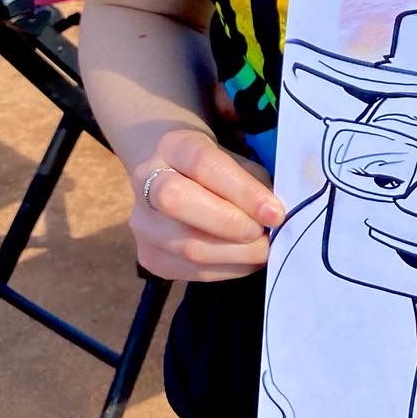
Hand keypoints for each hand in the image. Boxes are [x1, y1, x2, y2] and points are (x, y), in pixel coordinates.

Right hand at [131, 126, 282, 282]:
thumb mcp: (236, 160)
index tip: (275, 212)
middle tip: (264, 232)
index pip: (204, 165)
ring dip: (237, 254)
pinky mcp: (148, 257)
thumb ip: (254, 183)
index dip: (243, 191)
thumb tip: (273, 216)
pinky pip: (192, 272)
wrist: (176, 178)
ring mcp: (141, 223)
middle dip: (231, 223)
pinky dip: (229, 269)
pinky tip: (247, 260)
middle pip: (178, 202)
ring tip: (263, 248)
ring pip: (187, 246)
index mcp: (173, 146)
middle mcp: (146, 181)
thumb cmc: (217, 169)